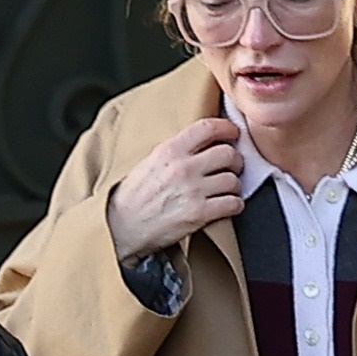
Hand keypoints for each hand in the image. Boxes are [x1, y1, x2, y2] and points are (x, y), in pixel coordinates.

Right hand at [106, 118, 242, 261]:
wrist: (120, 228)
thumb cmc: (133, 197)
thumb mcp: (150, 162)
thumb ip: (176, 150)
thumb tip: (203, 143)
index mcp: (169, 150)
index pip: (207, 127)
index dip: (227, 129)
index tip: (233, 134)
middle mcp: (183, 167)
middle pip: (228, 153)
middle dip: (235, 161)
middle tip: (232, 168)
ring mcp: (192, 191)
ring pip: (233, 180)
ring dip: (234, 186)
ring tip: (227, 191)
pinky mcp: (198, 214)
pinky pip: (233, 204)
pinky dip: (235, 205)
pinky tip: (227, 206)